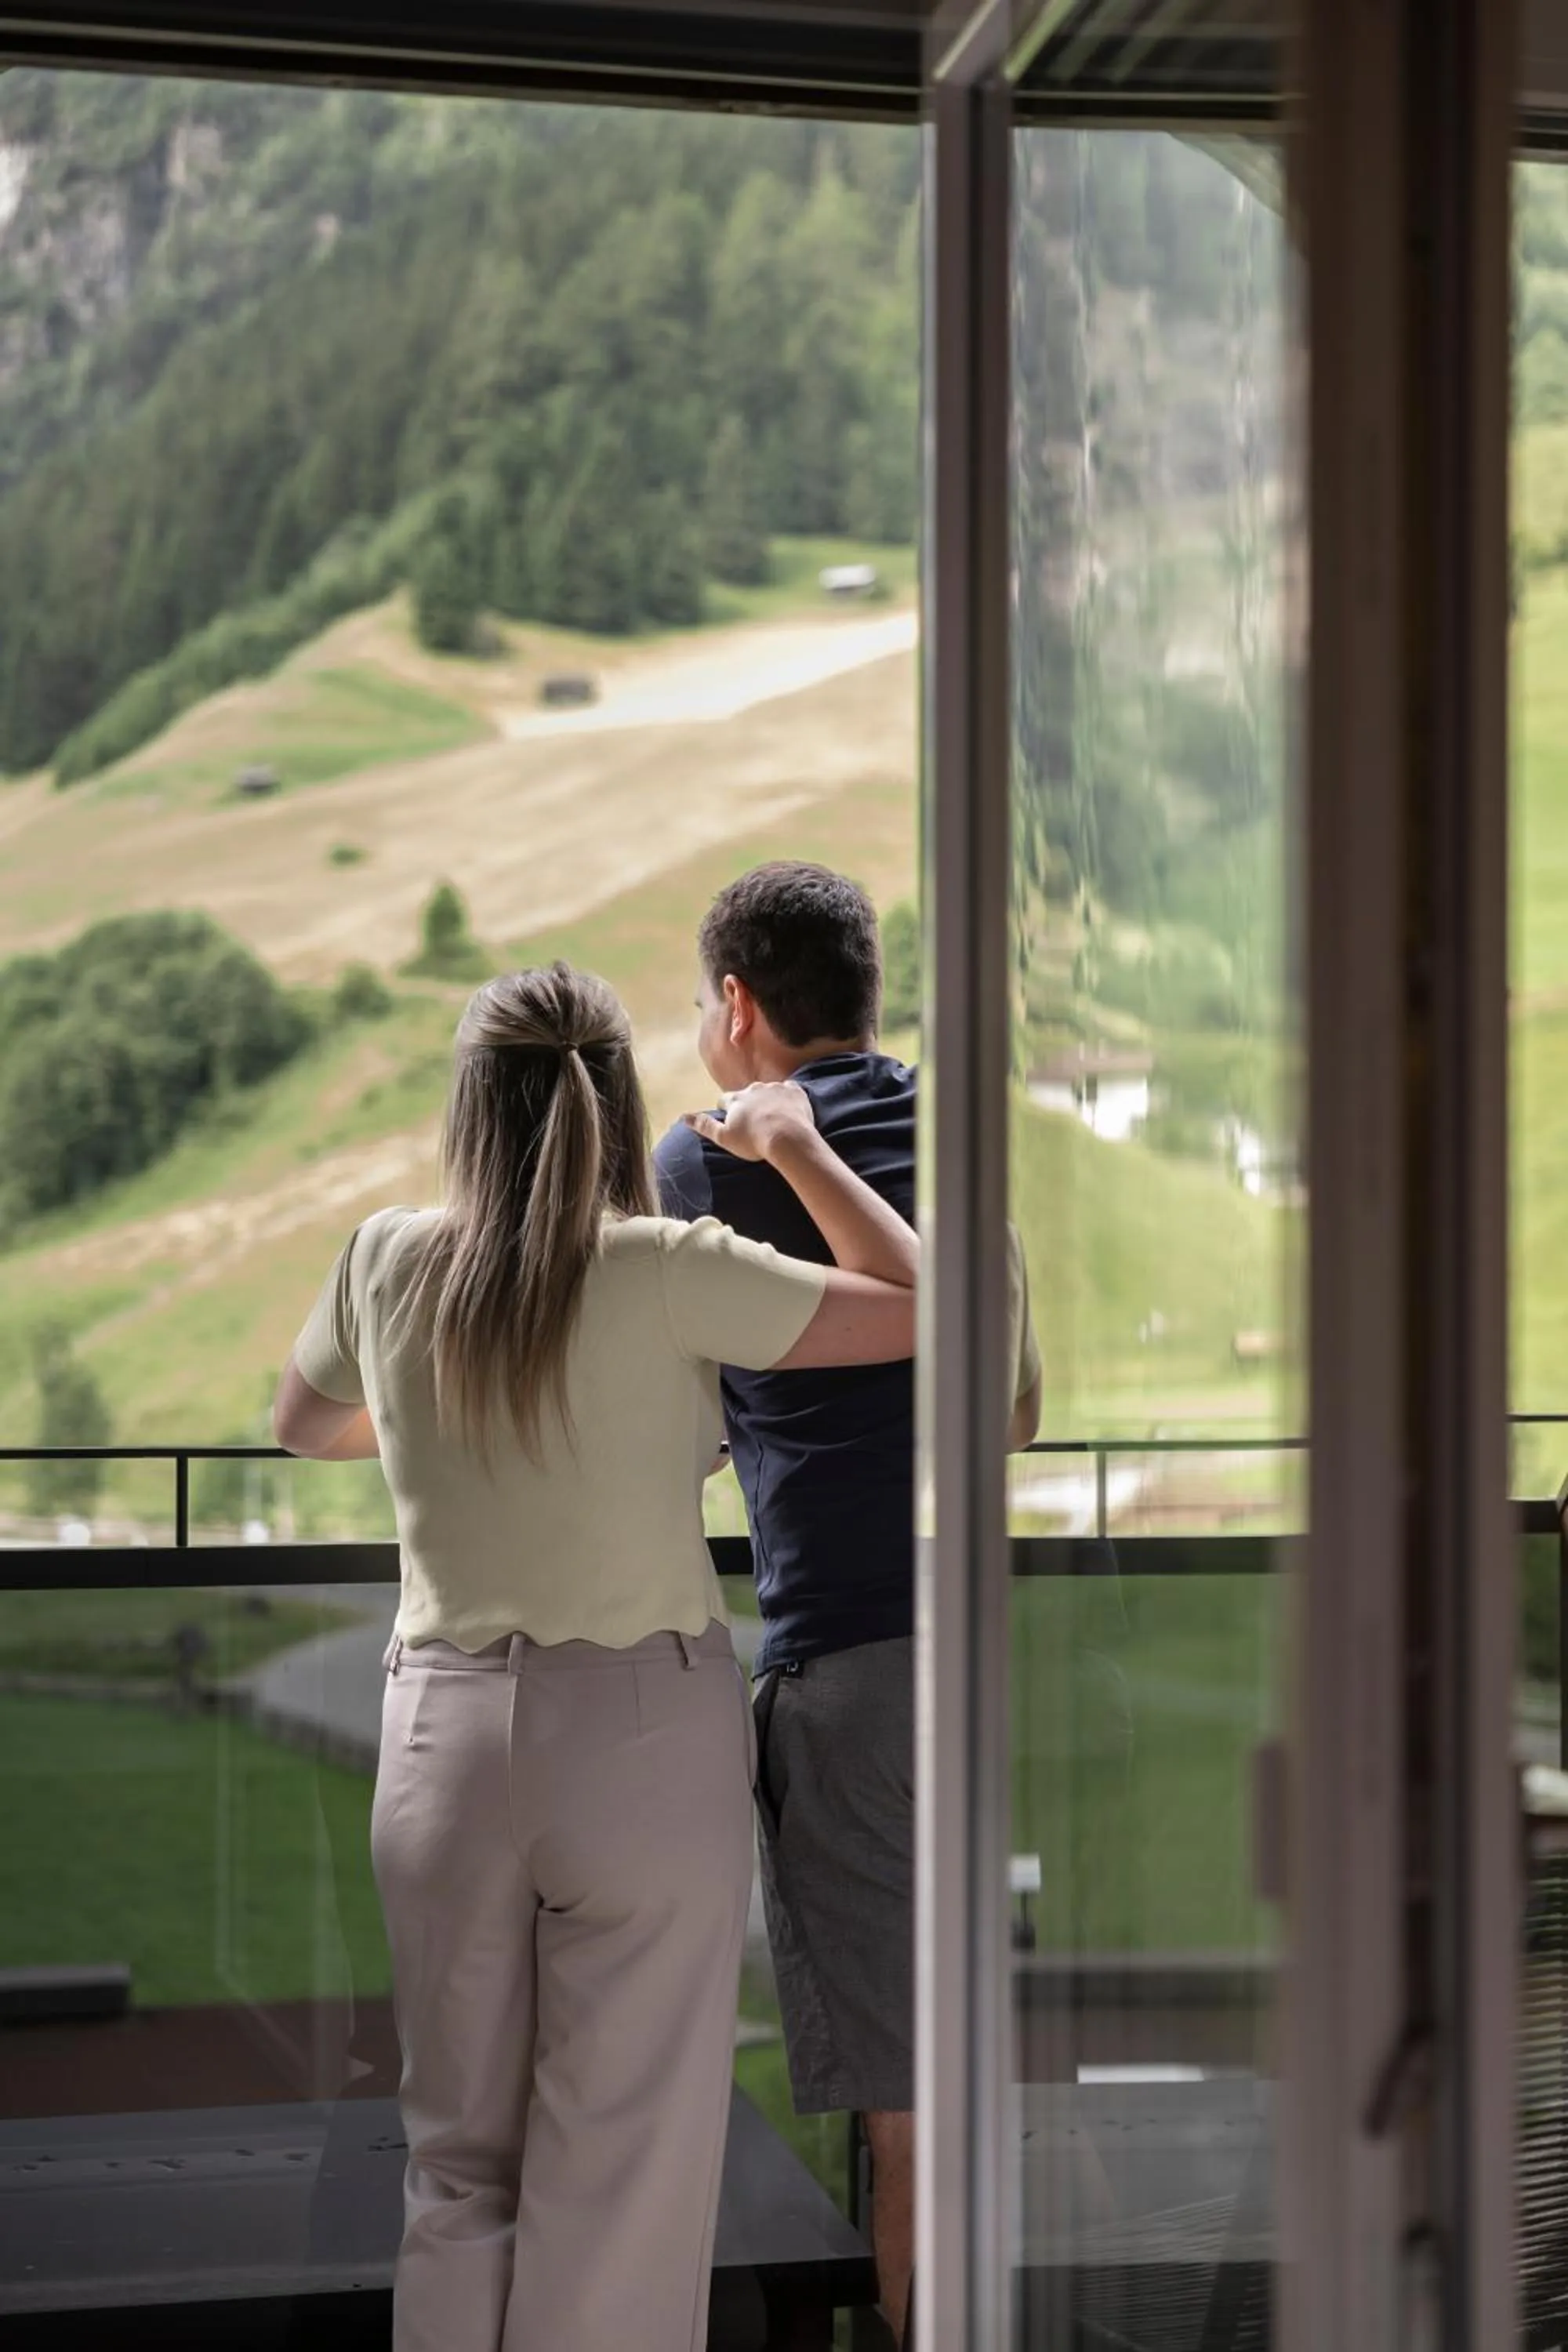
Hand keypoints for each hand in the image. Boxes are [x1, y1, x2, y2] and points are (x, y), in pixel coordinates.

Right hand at [683, 1080, 817, 1164]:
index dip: (727, 1111)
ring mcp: (775, 1087)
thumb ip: (704, 1125)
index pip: (725, 1100)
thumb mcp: (724, 1138)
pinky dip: (789, 1099)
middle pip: (748, 1094)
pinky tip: (791, 1112)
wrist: (788, 1138)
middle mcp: (754, 1088)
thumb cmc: (754, 1142)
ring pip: (769, 1092)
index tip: (733, 1122)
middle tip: (756, 1123)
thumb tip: (683, 1116)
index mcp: (736, 1100)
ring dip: (770, 1102)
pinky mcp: (795, 1091)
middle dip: (749, 1104)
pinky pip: (790, 1091)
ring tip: (776, 1120)